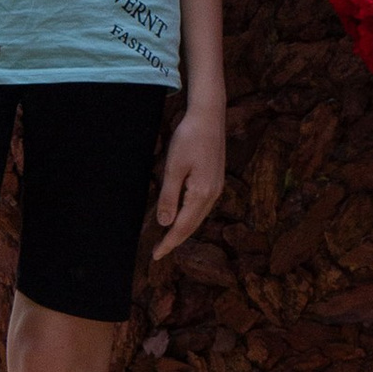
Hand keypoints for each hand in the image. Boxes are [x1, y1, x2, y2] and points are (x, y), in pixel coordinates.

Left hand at [152, 93, 225, 254]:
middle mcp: (213, 195)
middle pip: (192, 225)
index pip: (182, 226)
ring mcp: (217, 188)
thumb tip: (165, 223)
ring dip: (183, 230)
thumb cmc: (189, 138)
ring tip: (168, 239)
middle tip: (158, 252)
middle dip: (175, 240)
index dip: (168, 242)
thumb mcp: (174, 168)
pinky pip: (201, 207)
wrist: (209, 116)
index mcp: (201, 194)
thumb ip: (169, 197)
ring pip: (198, 217)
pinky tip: (182, 217)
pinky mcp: (216, 181)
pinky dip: (190, 217)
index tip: (155, 255)